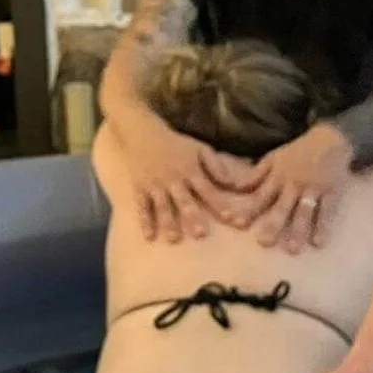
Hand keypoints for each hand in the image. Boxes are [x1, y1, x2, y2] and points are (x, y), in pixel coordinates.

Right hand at [116, 121, 244, 243]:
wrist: (142, 134)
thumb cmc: (176, 144)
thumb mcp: (199, 148)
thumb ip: (216, 166)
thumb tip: (233, 184)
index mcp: (190, 170)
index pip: (208, 190)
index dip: (219, 204)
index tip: (231, 219)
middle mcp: (173, 179)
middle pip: (185, 201)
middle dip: (193, 217)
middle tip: (201, 235)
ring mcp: (155, 185)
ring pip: (163, 206)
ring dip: (169, 222)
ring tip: (174, 239)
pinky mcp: (140, 189)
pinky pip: (142, 206)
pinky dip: (145, 221)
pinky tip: (149, 236)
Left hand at [231, 123, 354, 253]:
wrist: (330, 139)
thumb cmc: (297, 152)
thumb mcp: (273, 159)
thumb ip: (254, 176)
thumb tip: (231, 187)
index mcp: (277, 177)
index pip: (260, 196)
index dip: (248, 210)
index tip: (235, 224)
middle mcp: (293, 184)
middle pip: (281, 206)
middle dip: (272, 224)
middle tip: (264, 242)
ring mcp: (313, 188)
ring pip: (304, 211)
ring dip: (298, 230)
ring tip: (293, 249)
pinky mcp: (332, 191)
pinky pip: (327, 211)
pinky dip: (323, 226)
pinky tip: (319, 242)